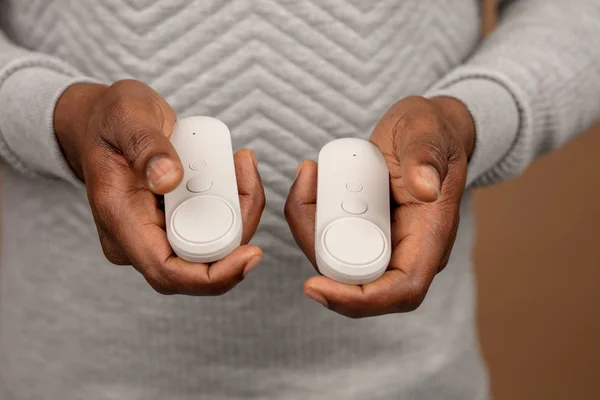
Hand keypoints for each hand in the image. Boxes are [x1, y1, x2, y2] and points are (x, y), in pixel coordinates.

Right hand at [54, 80, 264, 294]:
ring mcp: (153, 234)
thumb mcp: (127, 116)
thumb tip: (169, 179)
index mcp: (119, 218)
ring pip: (212, 245)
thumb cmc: (112, 119)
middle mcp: (135, 238)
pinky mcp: (171, 224)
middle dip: (237, 226)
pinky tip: (237, 172)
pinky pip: (211, 227)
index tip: (251, 254)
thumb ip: (146, 146)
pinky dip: (232, 204)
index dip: (213, 276)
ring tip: (241, 164)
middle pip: (200, 262)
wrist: (104, 121)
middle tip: (246, 173)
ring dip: (239, 210)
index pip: (167, 272)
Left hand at [285, 96, 474, 317]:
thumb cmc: (430, 130)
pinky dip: (313, 217)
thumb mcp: (427, 132)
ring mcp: (387, 242)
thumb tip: (426, 189)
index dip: (359, 300)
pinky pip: (334, 238)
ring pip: (339, 261)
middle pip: (358, 282)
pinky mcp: (368, 230)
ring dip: (310, 230)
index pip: (401, 290)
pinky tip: (307, 185)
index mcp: (431, 236)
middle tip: (301, 204)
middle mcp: (409, 249)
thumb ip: (426, 157)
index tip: (315, 287)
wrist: (424, 128)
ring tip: (305, 182)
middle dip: (318, 254)